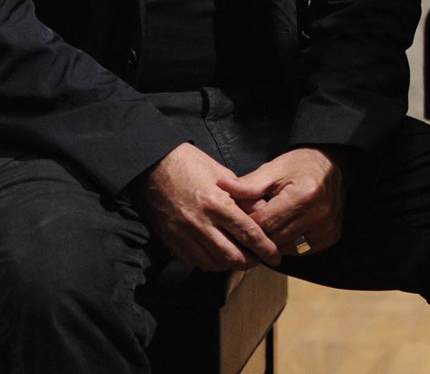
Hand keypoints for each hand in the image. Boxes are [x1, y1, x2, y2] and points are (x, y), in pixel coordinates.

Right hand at [137, 143, 282, 271]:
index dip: (265, 248)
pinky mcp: (171, 241)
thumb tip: (262, 214)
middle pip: (231, 256)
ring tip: (241, 260)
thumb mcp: (223, 174)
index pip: (248, 233)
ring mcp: (184, 235)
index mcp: (217, 204)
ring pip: (213, 263)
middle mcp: (201, 223)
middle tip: (259, 260)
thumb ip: (243, 197)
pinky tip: (218, 258)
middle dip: (249, 262)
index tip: (275, 257)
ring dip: (230, 265)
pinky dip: (210, 263)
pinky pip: (194, 261)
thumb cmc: (190, 164)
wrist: (153, 166)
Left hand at [220, 147, 346, 257]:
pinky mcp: (330, 237)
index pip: (264, 222)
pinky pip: (300, 250)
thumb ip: (249, 184)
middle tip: (249, 226)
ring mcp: (326, 229)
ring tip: (267, 227)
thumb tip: (221, 186)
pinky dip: (288, 243)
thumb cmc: (300, 165)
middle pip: (274, 238)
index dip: (247, 223)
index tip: (238, 219)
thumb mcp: (274, 169)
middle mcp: (318, 215)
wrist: (334, 166)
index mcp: (303, 196)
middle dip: (258, 234)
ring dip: (273, 241)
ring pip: (286, 248)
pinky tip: (284, 230)